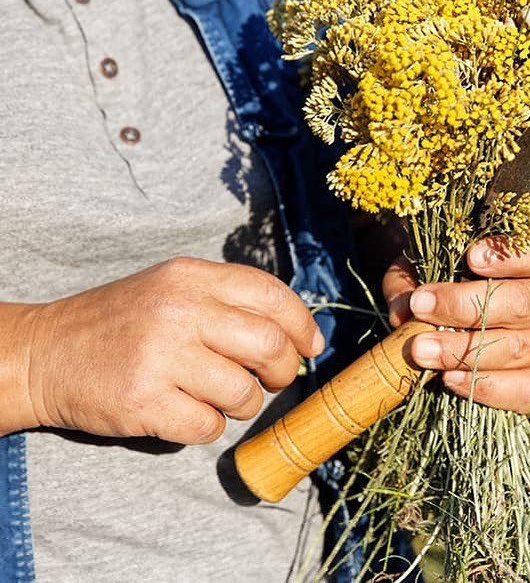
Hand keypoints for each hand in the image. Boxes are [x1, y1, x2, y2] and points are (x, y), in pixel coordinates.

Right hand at [6, 258, 322, 442]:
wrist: (45, 353)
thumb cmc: (122, 323)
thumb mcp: (172, 289)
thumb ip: (228, 302)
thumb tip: (294, 334)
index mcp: (190, 277)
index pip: (270, 293)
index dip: (301, 324)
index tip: (309, 347)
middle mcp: (179, 310)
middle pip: (269, 345)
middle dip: (283, 370)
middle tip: (271, 379)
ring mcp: (160, 356)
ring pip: (244, 393)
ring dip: (243, 403)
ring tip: (218, 396)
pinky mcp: (144, 401)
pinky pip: (209, 426)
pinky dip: (207, 426)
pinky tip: (184, 411)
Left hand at [382, 228, 529, 412]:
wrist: (459, 312)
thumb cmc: (447, 277)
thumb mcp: (426, 266)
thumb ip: (410, 280)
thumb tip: (403, 313)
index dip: (513, 255)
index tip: (471, 257)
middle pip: (522, 302)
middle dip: (465, 306)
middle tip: (420, 307)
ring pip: (519, 347)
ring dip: (464, 351)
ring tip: (420, 350)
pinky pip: (529, 390)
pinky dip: (488, 388)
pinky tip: (450, 380)